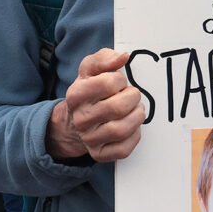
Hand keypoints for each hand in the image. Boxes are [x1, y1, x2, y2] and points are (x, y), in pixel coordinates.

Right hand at [46, 48, 145, 162]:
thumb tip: (123, 57)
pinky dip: (134, 135)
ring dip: (137, 116)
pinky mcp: (99, 154)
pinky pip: (124, 149)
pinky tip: (132, 126)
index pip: (109, 83)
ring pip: (122, 129)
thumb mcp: (90, 69)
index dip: (120, 80)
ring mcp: (89, 139)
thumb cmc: (89, 90)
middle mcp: (80, 119)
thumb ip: (104, 58)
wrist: (75, 121)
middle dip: (132, 98)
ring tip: (135, 109)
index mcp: (76, 95)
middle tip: (131, 96)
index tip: (120, 82)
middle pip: (118, 107)